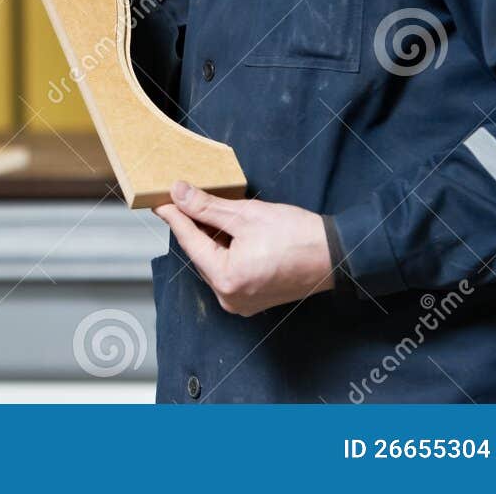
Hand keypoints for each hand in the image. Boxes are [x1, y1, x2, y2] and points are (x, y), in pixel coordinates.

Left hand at [154, 181, 334, 316]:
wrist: (335, 255)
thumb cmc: (297, 236)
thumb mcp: (245, 215)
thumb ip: (207, 206)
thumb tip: (178, 193)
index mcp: (227, 279)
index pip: (190, 242)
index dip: (174, 217)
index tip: (160, 201)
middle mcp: (230, 298)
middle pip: (200, 255)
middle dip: (194, 227)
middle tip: (185, 200)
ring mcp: (241, 302)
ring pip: (213, 263)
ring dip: (210, 239)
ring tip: (211, 212)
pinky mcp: (251, 300)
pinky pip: (227, 272)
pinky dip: (224, 252)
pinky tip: (228, 231)